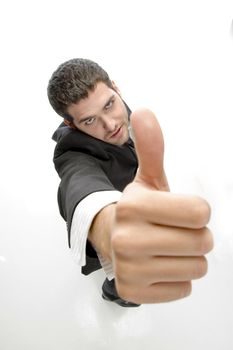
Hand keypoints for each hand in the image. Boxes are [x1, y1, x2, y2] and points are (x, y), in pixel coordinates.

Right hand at [111, 108, 213, 303]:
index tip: (181, 211)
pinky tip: (159, 266)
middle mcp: (126, 239)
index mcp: (133, 205)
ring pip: (196, 267)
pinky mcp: (132, 293)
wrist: (113, 239)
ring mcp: (129, 269)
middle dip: (196, 236)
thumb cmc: (139, 210)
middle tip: (175, 231)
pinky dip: (177, 278)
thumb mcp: (147, 179)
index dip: (198, 212)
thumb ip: (151, 148)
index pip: (200, 213)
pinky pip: (183, 288)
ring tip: (166, 248)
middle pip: (202, 242)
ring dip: (188, 257)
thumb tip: (144, 112)